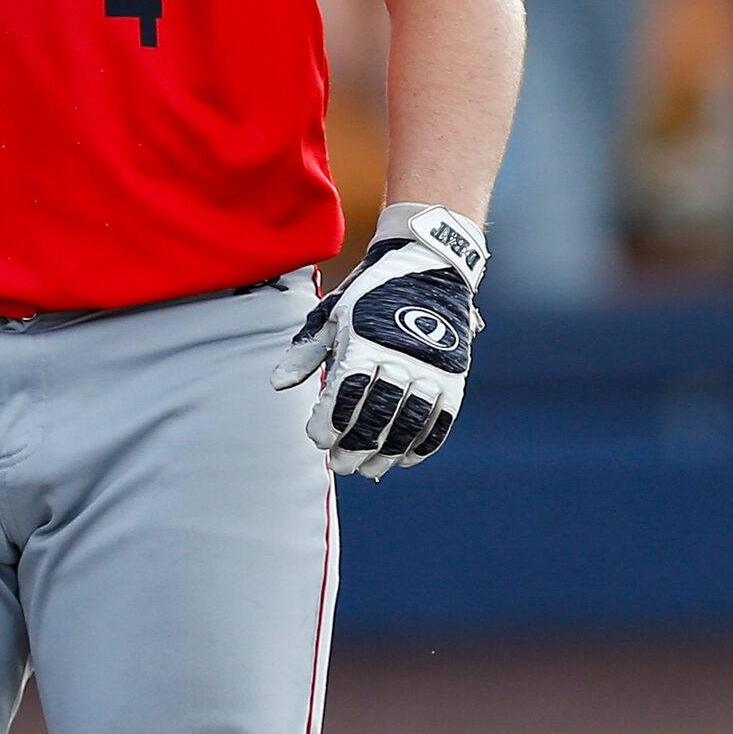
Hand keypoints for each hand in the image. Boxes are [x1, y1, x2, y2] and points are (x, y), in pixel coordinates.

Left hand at [272, 206, 485, 478]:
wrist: (427, 263)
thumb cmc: (369, 291)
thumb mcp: (332, 313)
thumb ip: (306, 351)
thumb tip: (277, 385)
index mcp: (366, 340)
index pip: (344, 394)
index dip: (328, 422)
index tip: (316, 437)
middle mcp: (401, 357)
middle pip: (376, 415)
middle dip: (355, 445)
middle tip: (340, 465)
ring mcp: (432, 367)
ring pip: (409, 423)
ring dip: (388, 452)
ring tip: (370, 469)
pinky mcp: (455, 373)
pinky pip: (442, 418)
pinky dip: (424, 443)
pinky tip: (406, 459)